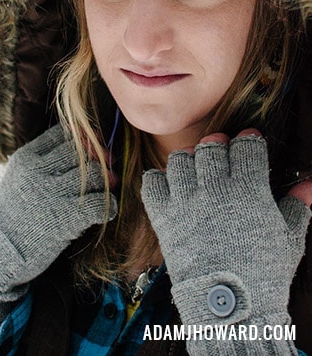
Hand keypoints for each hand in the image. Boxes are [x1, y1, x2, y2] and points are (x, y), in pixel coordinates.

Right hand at [0, 124, 114, 345]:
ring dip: (107, 183)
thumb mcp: (17, 178)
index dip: (82, 140)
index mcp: (26, 158)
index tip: (91, 149)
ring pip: (95, 175)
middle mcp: (38, 171)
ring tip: (108, 190)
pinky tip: (107, 212)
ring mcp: (52, 193)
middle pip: (82, 153)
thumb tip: (81, 146)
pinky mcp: (65, 218)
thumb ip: (40, 162)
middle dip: (99, 159)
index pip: (62, 135)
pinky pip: (100, 204)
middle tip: (108, 168)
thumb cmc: (11, 214)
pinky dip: (110, 207)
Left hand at [141, 130, 310, 327]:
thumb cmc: (263, 274)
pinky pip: (152, 183)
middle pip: (210, 148)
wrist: (228, 305)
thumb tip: (309, 185)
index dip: (250, 142)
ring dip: (189, 159)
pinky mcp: (163, 217)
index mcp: (248, 191)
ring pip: (179, 160)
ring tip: (197, 168)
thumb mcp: (289, 240)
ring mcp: (185, 203)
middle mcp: (214, 190)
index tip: (250, 144)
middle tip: (222, 151)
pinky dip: (159, 179)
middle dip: (218, 145)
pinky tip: (171, 186)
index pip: (246, 148)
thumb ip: (297, 207)